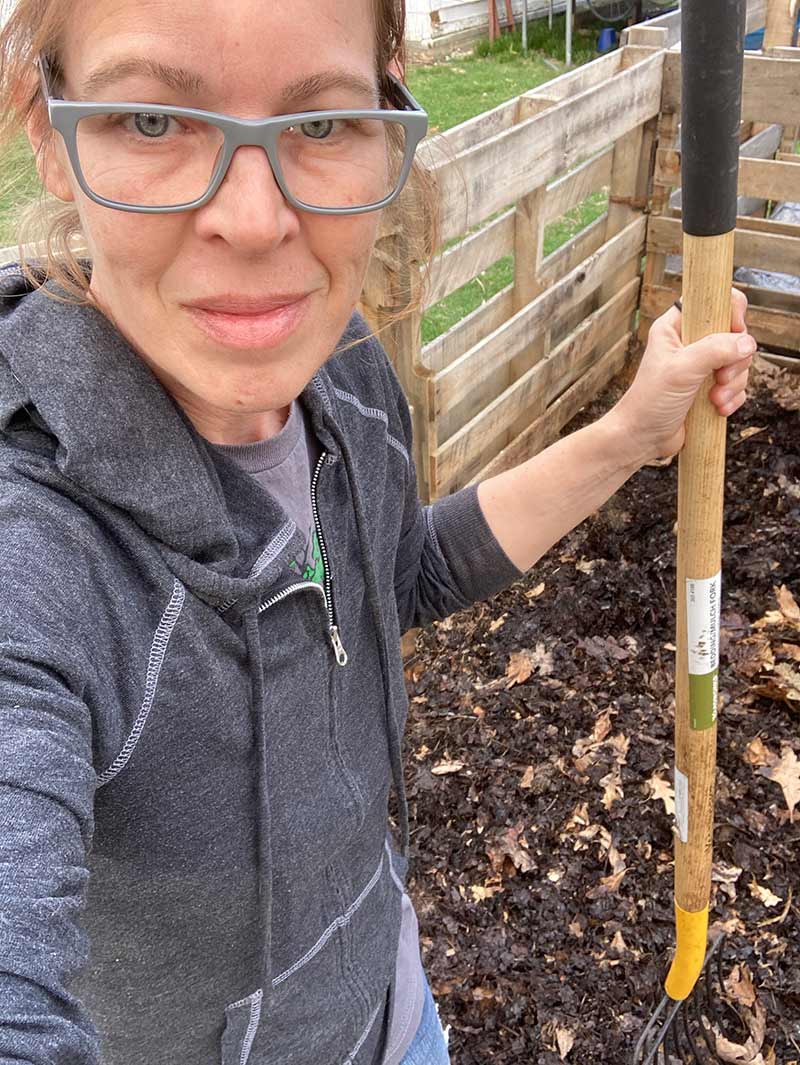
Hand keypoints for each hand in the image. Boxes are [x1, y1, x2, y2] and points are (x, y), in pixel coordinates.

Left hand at [608, 289, 755, 465]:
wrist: (642, 438)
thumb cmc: (650, 401)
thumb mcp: (681, 370)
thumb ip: (714, 350)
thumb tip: (747, 343)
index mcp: (677, 327)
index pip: (715, 302)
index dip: (731, 312)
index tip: (735, 330)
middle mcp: (691, 343)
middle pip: (735, 335)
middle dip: (735, 360)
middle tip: (719, 377)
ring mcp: (702, 366)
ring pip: (739, 362)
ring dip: (733, 384)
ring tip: (714, 399)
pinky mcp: (710, 388)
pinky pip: (737, 385)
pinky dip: (733, 398)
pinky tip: (717, 409)